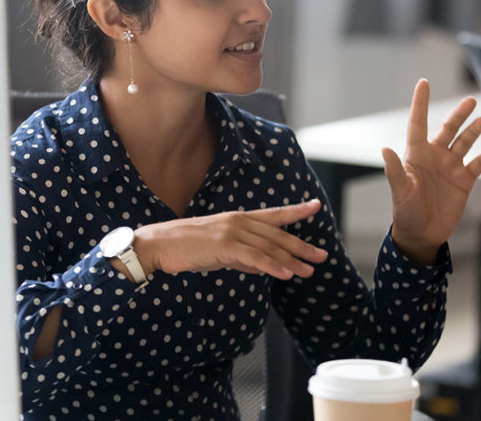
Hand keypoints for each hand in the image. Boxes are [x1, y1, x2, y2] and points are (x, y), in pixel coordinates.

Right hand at [130, 199, 328, 279]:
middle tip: (321, 256)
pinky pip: (254, 257)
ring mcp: (232, 231)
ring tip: (308, 271)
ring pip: (269, 247)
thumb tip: (262, 266)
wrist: (159, 245)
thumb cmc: (187, 248)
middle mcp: (239, 221)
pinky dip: (272, 266)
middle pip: (277, 235)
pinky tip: (285, 274)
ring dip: (291, 260)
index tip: (315, 206)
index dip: (296, 211)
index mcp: (238, 219)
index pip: (273, 214)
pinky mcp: (224, 245)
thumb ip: (242, 256)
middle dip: (301, 247)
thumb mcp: (220, 251)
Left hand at [382, 79, 480, 263]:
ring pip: (465, 142)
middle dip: (459, 114)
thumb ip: (395, 171)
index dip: (420, 103)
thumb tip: (385, 150)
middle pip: (448, 129)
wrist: (422, 234)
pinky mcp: (464, 180)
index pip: (418, 123)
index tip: (424, 82)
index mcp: (416, 155)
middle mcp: (434, 156)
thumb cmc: (406, 212)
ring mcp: (450, 167)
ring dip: (474, 131)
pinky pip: (480, 163)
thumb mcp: (400, 191)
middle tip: (470, 100)